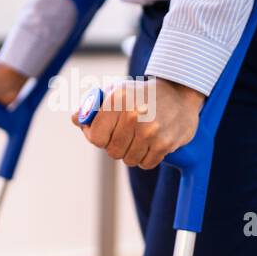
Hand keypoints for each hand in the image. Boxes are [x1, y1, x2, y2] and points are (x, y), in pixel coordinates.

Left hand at [74, 78, 203, 169]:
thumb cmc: (143, 94)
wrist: (180, 93)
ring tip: (140, 138)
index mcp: (117, 100)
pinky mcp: (165, 143)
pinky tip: (151, 143)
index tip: (102, 134)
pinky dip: (146, 158)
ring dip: (132, 153)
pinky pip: (146, 164)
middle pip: (112, 151)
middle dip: (116, 145)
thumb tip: (76, 120)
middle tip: (125, 135)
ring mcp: (150, 131)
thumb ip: (94, 106)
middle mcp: (133, 115)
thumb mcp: (118, 91)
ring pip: (129, 160)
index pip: (95, 137)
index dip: (96, 138)